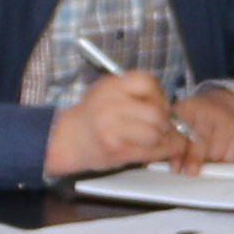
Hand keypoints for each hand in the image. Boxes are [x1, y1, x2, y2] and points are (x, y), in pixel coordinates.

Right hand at [43, 68, 184, 176]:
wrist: (67, 140)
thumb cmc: (92, 117)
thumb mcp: (108, 93)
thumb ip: (133, 94)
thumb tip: (167, 106)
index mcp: (111, 86)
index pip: (147, 82)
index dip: (160, 95)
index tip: (161, 104)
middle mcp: (110, 104)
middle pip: (156, 111)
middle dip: (165, 121)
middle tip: (164, 126)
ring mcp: (111, 128)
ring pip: (155, 133)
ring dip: (163, 139)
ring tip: (159, 139)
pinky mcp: (114, 149)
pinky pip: (148, 151)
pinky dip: (161, 152)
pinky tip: (161, 150)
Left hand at [169, 87, 233, 167]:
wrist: (226, 103)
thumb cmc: (199, 119)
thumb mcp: (183, 122)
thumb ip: (173, 142)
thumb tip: (164, 164)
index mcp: (188, 108)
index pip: (181, 133)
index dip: (178, 153)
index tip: (175, 168)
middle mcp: (207, 110)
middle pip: (200, 142)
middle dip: (194, 159)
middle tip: (191, 171)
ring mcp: (225, 119)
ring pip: (216, 152)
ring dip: (211, 161)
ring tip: (208, 156)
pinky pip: (232, 155)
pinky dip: (226, 160)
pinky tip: (221, 152)